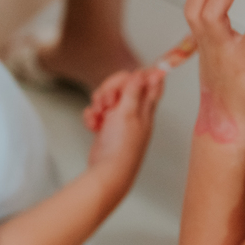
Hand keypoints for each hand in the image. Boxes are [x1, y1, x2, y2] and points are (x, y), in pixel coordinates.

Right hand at [87, 68, 164, 188]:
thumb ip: (134, 92)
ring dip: (99, 103)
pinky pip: (98, 113)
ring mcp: (120, 119)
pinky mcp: (107, 127)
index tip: (129, 78)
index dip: (139, 76)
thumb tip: (143, 73)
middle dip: (110, 89)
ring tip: (99, 116)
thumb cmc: (122, 146)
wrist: (107, 171)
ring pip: (108, 98)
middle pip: (124, 86)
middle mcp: (135, 112)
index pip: (151, 82)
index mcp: (146, 107)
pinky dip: (93, 116)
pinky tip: (93, 126)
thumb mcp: (128, 113)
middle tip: (107, 101)